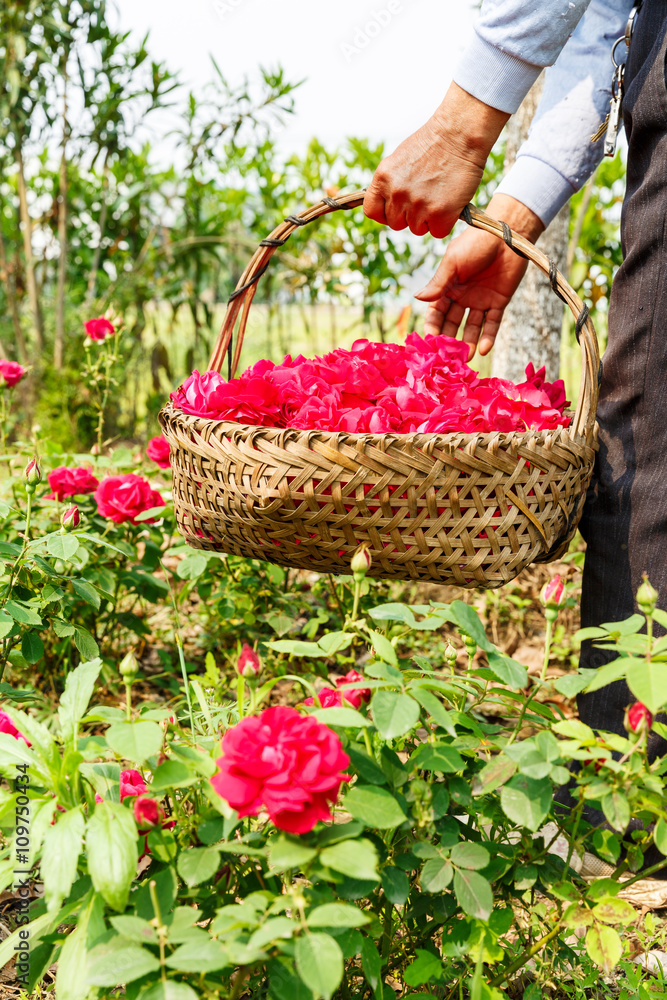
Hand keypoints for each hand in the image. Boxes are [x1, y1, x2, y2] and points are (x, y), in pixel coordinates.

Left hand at [363, 83, 508, 238]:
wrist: (459, 132)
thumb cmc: (433, 143)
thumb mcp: (400, 160)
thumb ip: (391, 184)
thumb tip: (389, 204)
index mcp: (383, 178)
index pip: (372, 211)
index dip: (384, 214)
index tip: (395, 211)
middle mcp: (397, 193)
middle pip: (396, 224)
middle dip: (409, 216)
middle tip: (425, 198)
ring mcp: (418, 205)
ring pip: (417, 229)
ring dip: (428, 219)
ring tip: (439, 196)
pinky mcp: (440, 214)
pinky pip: (437, 232)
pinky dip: (445, 222)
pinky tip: (450, 203)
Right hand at [415, 194, 544, 357]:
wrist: (506, 234)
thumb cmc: (475, 242)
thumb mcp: (453, 262)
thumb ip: (438, 283)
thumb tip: (417, 299)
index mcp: (447, 287)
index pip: (436, 313)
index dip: (433, 328)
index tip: (430, 343)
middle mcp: (462, 297)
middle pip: (452, 323)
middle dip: (449, 340)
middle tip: (446, 358)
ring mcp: (480, 301)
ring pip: (472, 327)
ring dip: (467, 343)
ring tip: (464, 359)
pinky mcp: (499, 302)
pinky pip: (492, 323)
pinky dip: (488, 337)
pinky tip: (482, 350)